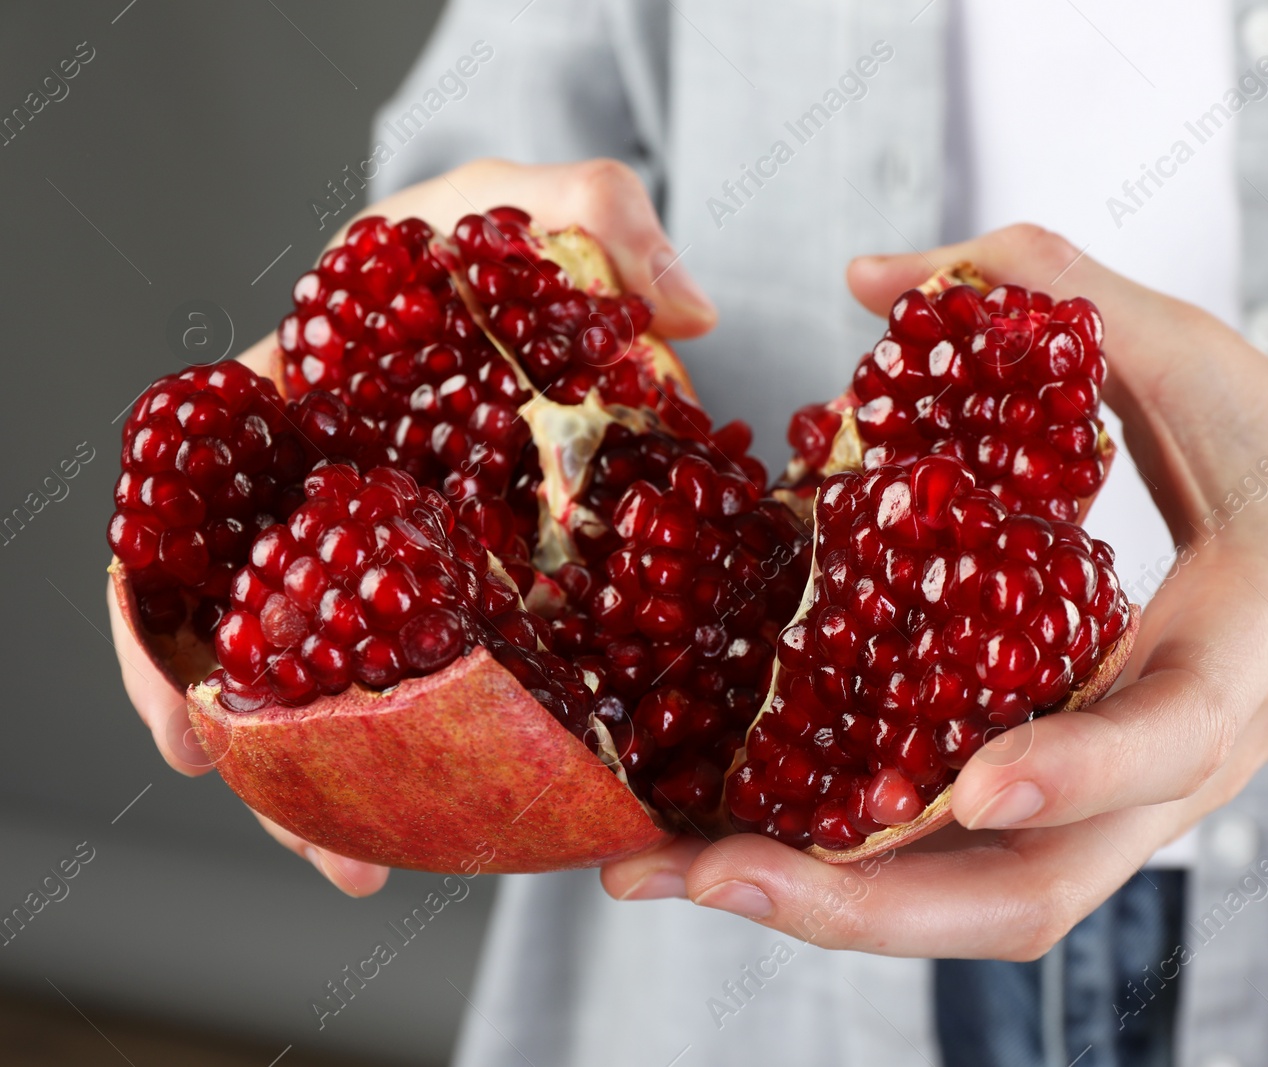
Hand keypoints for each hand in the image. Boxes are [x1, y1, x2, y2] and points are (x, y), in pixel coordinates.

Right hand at [108, 157, 716, 894]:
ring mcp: (397, 555)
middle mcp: (328, 501)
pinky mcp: (478, 584)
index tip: (187, 731)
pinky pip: (452, 671)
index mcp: (289, 413)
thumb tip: (686, 313)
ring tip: (387, 872)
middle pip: (259, 643)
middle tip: (323, 850)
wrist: (542, 273)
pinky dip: (456, 740)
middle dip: (274, 759)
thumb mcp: (530, 200)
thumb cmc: (498, 236)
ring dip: (357, 782)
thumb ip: (597, 216)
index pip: (182, 529)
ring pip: (349, 681)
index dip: (164, 636)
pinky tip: (494, 806)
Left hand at [599, 224, 1267, 956]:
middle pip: (1031, 896)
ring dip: (835, 912)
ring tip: (679, 871)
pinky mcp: (1090, 808)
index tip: (971, 782)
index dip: (1074, 768)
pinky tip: (754, 836)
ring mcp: (1129, 808)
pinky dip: (863, 872)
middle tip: (707, 871)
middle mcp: (1178, 770)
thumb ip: (1063, 296)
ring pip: (987, 910)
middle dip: (863, 906)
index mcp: (1243, 659)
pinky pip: (972, 870)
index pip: (1167, 740)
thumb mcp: (1214, 365)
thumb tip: (882, 274)